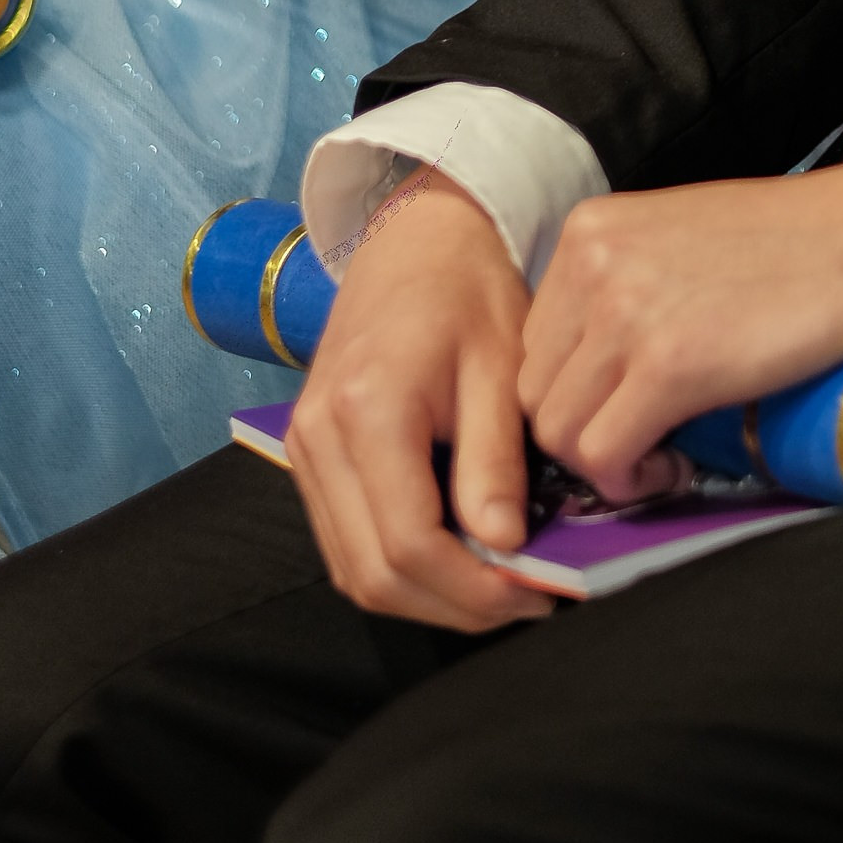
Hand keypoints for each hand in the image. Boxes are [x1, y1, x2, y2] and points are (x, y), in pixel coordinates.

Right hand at [285, 168, 550, 634]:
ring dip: (425, 597)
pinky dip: (399, 568)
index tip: (538, 593)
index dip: (474, 587)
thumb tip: (506, 546)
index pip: (410, 542)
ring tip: (499, 588)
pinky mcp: (308, 457)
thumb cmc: (468, 287)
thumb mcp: (501, 363)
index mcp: (367, 409)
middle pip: (373, 574)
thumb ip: (494, 459)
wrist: (413, 237)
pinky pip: (346, 543)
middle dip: (453, 606)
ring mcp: (304, 451)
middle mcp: (319, 439)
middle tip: (525, 601)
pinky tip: (458, 559)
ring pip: (354, 571)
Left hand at [518, 161, 842, 500]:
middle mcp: (594, 263)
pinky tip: (672, 463)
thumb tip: (603, 367)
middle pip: (534, 390)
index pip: (533, 342)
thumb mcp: (679, 237)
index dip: (572, 391)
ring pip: (558, 431)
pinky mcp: (670, 364)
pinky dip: (631, 477)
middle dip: (582, 430)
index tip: (621, 408)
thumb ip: (628, 283)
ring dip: (604, 460)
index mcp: (592, 230)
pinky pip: (605, 454)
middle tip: (644, 440)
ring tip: (662, 451)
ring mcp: (626, 313)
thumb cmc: (794, 239)